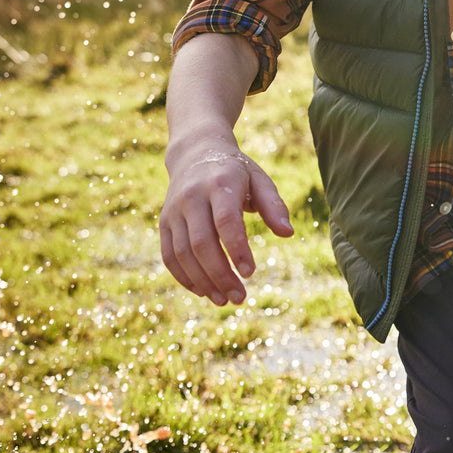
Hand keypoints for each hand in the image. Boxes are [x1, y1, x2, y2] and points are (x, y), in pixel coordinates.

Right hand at [159, 147, 292, 306]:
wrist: (195, 152)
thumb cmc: (236, 171)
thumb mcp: (259, 179)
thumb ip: (273, 205)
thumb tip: (288, 233)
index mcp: (220, 184)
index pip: (225, 221)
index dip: (236, 249)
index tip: (251, 272)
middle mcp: (192, 196)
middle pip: (201, 243)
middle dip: (220, 274)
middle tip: (240, 297)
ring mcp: (174, 210)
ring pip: (182, 253)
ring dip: (202, 281)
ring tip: (225, 300)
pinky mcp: (164, 222)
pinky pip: (169, 255)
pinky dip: (184, 277)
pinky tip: (203, 292)